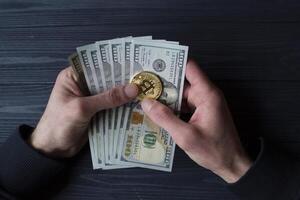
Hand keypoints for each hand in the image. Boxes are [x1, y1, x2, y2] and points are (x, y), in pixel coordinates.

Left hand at [28, 67, 137, 157]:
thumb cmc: (60, 124)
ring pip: (112, 93)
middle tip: (146, 78)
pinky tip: (138, 105)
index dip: (116, 64)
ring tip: (147, 90)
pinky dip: (123, 106)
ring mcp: (91, 98)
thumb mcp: (83, 108)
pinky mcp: (97, 111)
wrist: (53, 150)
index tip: (136, 64)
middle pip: (107, 79)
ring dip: (126, 94)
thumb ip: (108, 98)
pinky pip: (113, 106)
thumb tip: (134, 89)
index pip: (97, 65)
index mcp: (74, 76)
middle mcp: (84, 84)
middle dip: (124, 80)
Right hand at [141, 60, 251, 182]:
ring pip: (180, 94)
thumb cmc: (214, 151)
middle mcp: (205, 95)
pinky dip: (171, 107)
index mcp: (207, 94)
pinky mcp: (200, 112)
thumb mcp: (186, 136)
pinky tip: (156, 110)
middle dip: (162, 82)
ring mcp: (203, 104)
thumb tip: (146, 103)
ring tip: (144, 96)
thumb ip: (165, 118)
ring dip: (164, 96)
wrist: (232, 164)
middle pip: (181, 81)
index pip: (189, 68)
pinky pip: (183, 104)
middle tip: (141, 84)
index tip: (152, 63)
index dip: (172, 63)